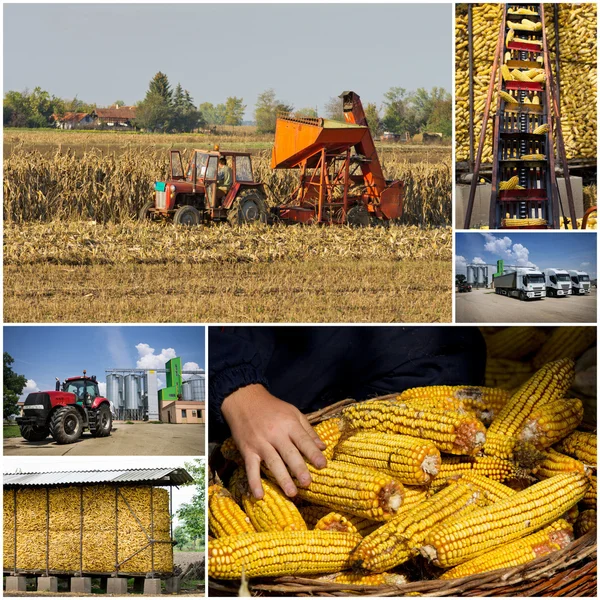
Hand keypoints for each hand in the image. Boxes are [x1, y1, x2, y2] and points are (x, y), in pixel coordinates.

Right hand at [221, 384, 326, 498]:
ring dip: (282, 478)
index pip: (303, 440)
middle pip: (289, 453)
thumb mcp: (293, 412)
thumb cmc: (272, 408)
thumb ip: (308, 430)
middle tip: (308, 483)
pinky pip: (251, 468)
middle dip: (299, 469)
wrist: (244, 400)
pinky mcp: (247, 450)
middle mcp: (275, 434)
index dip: (313, 453)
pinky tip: (259, 495)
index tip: (323, 465)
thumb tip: (323, 447)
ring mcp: (260, 442)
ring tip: (292, 493)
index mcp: (289, 424)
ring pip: (273, 462)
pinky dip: (254, 482)